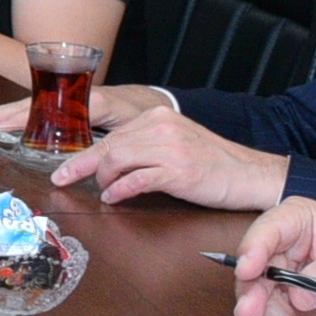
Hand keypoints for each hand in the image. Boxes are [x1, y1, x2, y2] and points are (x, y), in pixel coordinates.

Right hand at [0, 80, 168, 137]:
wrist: (151, 102)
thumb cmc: (142, 115)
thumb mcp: (131, 128)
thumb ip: (110, 140)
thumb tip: (86, 159)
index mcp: (87, 102)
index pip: (44, 109)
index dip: (16, 120)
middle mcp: (71, 97)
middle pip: (28, 104)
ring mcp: (66, 99)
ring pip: (29, 105)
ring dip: (2, 114)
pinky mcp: (67, 104)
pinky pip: (37, 108)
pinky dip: (17, 114)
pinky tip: (2, 122)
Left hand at [56, 109, 286, 212]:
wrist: (251, 174)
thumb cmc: (214, 164)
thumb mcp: (177, 144)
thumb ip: (145, 148)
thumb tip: (110, 164)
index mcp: (159, 117)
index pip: (112, 135)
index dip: (84, 154)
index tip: (63, 170)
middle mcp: (162, 126)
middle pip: (109, 146)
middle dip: (82, 166)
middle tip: (64, 181)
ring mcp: (171, 147)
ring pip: (118, 159)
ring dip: (104, 179)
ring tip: (102, 192)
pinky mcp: (179, 170)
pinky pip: (138, 179)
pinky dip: (121, 189)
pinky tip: (114, 198)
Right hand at [228, 199, 315, 315]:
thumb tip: (299, 296)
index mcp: (293, 221)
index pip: (267, 229)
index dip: (253, 249)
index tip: (248, 271)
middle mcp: (274, 249)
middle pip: (252, 274)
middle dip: (253, 299)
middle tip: (253, 315)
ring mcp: (270, 280)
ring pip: (256, 306)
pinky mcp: (272, 307)